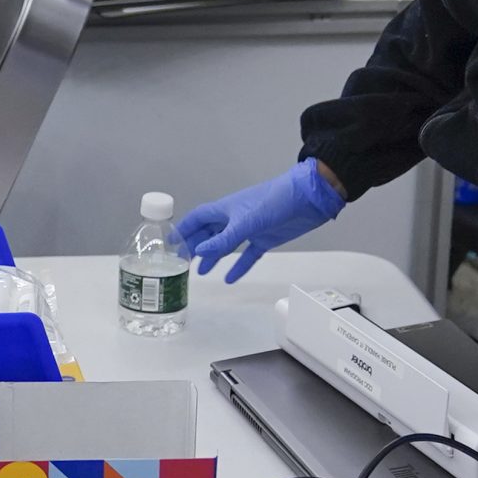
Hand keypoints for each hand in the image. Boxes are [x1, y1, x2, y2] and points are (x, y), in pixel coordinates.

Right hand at [174, 159, 344, 283]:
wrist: (307, 199)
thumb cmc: (274, 201)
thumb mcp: (246, 222)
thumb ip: (224, 239)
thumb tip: (200, 253)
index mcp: (225, 210)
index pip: (197, 219)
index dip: (183, 229)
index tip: (170, 242)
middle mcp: (233, 219)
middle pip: (208, 233)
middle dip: (195, 246)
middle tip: (182, 262)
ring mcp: (249, 229)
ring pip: (225, 245)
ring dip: (213, 257)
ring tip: (201, 271)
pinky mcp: (264, 239)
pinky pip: (247, 255)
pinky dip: (238, 266)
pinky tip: (230, 278)